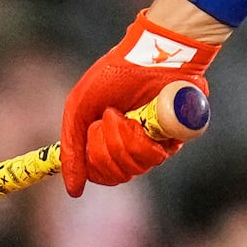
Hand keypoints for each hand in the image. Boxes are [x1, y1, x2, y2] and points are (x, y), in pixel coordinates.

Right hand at [60, 0, 224, 193]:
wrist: (147, 55)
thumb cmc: (113, 76)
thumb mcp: (79, 110)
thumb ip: (71, 150)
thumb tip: (73, 190)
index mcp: (112, 141)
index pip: (101, 174)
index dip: (92, 165)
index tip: (88, 139)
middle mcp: (134, 147)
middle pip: (114, 175)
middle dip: (102, 147)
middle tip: (106, 117)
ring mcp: (155, 144)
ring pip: (131, 168)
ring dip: (118, 139)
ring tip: (120, 113)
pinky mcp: (174, 140)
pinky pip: (152, 158)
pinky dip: (137, 139)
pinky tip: (137, 118)